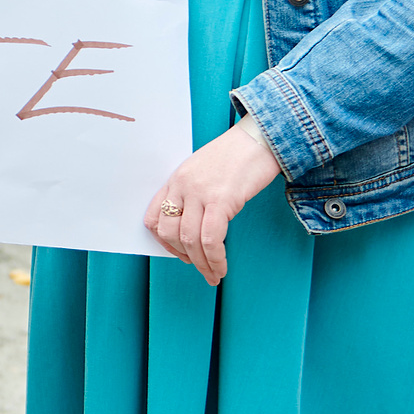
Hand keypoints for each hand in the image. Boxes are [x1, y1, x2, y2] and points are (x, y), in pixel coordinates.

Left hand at [144, 120, 281, 284]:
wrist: (260, 138)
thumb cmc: (237, 156)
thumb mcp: (205, 172)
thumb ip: (194, 193)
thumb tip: (194, 224)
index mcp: (176, 179)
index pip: (153, 216)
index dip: (163, 242)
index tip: (179, 253)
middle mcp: (182, 185)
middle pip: (170, 232)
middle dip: (183, 256)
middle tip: (199, 267)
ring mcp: (200, 192)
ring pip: (189, 239)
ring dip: (201, 264)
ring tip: (214, 275)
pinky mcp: (221, 199)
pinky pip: (211, 238)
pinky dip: (215, 258)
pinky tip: (222, 266)